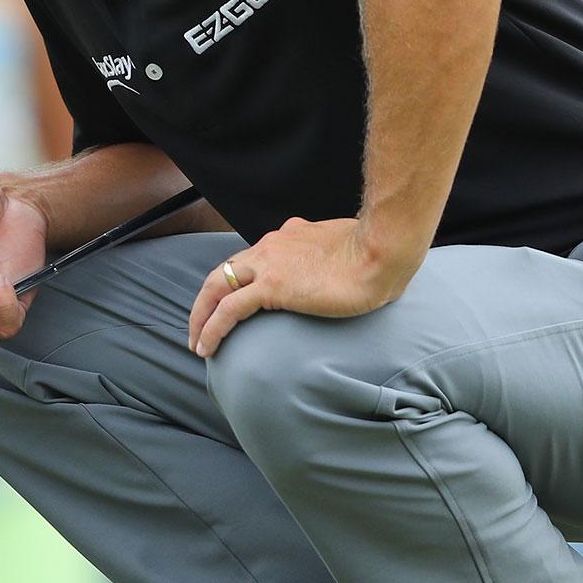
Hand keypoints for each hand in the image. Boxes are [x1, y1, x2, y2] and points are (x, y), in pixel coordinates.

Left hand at [187, 217, 419, 357]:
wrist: (385, 249)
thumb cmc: (380, 252)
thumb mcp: (349, 247)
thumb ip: (333, 254)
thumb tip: (341, 266)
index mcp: (290, 235)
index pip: (252, 258)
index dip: (236, 282)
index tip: (231, 303)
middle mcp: (272, 245)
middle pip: (225, 270)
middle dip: (206, 300)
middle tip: (199, 325)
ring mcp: (270, 263)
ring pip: (217, 287)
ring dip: (202, 316)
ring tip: (197, 343)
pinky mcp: (273, 286)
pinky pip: (229, 309)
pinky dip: (212, 328)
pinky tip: (206, 347)